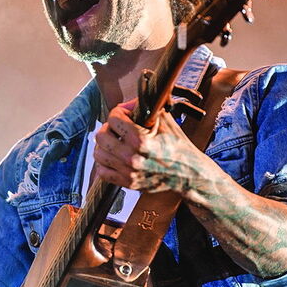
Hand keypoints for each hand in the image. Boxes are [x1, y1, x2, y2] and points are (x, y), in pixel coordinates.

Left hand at [93, 102, 207, 195]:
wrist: (188, 173)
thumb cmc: (178, 146)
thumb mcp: (165, 121)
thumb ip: (145, 109)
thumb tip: (127, 104)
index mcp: (141, 140)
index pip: (113, 118)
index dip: (119, 112)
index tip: (124, 114)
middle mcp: (132, 157)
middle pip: (101, 136)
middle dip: (109, 128)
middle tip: (117, 128)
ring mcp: (128, 172)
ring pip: (98, 154)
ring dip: (105, 145)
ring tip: (115, 142)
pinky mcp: (127, 183)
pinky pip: (102, 172)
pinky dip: (104, 164)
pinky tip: (114, 157)